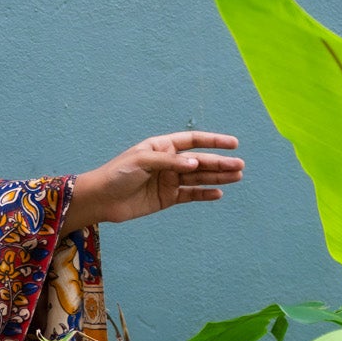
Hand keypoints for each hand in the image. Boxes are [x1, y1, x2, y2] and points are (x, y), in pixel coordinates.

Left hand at [64, 131, 243, 230]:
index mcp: (162, 147)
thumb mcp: (142, 162)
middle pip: (200, 161)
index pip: (193, 141)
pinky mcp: (167, 198)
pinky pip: (190, 195)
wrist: (101, 199)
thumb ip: (169, 162)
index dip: (213, 141)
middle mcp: (168, 162)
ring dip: (217, 177)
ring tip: (237, 177)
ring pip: (198, 177)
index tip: (233, 143)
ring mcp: (169, 180)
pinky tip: (218, 193)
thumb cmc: (117, 174)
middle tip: (240, 166)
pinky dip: (204, 194)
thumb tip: (195, 163)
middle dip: (220, 163)